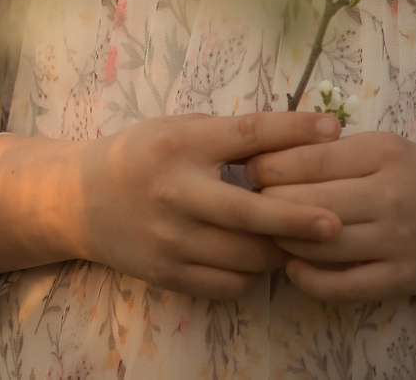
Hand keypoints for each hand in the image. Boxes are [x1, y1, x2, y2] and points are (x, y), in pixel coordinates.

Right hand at [70, 111, 348, 299]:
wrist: (79, 201)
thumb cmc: (141, 156)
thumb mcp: (180, 130)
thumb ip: (232, 135)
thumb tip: (305, 135)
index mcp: (181, 146)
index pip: (246, 135)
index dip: (293, 131)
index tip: (334, 130)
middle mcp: (174, 192)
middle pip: (250, 213)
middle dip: (298, 220)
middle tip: (336, 224)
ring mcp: (170, 239)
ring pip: (245, 257)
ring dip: (276, 250)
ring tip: (289, 240)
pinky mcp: (167, 274)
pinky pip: (227, 285)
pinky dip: (250, 276)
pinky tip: (251, 259)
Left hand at [243, 131, 415, 328]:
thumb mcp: (383, 146)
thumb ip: (332, 149)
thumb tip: (263, 153)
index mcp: (383, 153)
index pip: (306, 160)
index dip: (267, 167)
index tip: (251, 170)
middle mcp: (392, 196)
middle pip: (306, 203)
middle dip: (268, 204)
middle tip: (253, 203)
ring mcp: (398, 241)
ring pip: (318, 245)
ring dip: (283, 240)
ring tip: (271, 231)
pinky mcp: (401, 279)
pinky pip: (341, 286)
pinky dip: (308, 279)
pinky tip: (294, 266)